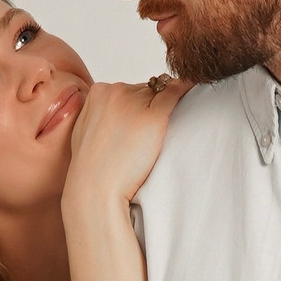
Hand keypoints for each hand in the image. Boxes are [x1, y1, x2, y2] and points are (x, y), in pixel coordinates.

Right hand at [64, 77, 185, 209]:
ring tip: (165, 129)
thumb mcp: (88, 133)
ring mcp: (134, 103)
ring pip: (161, 92)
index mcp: (97, 93)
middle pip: (144, 90)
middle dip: (151, 105)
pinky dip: (185, 91)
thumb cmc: (92, 170)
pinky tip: (192, 91)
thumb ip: (102, 116)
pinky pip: (176, 95)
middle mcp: (116, 91)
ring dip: (167, 105)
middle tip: (152, 132)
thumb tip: (118, 113)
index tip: (141, 122)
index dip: (137, 106)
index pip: (127, 90)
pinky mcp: (153, 116)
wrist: (95, 190)